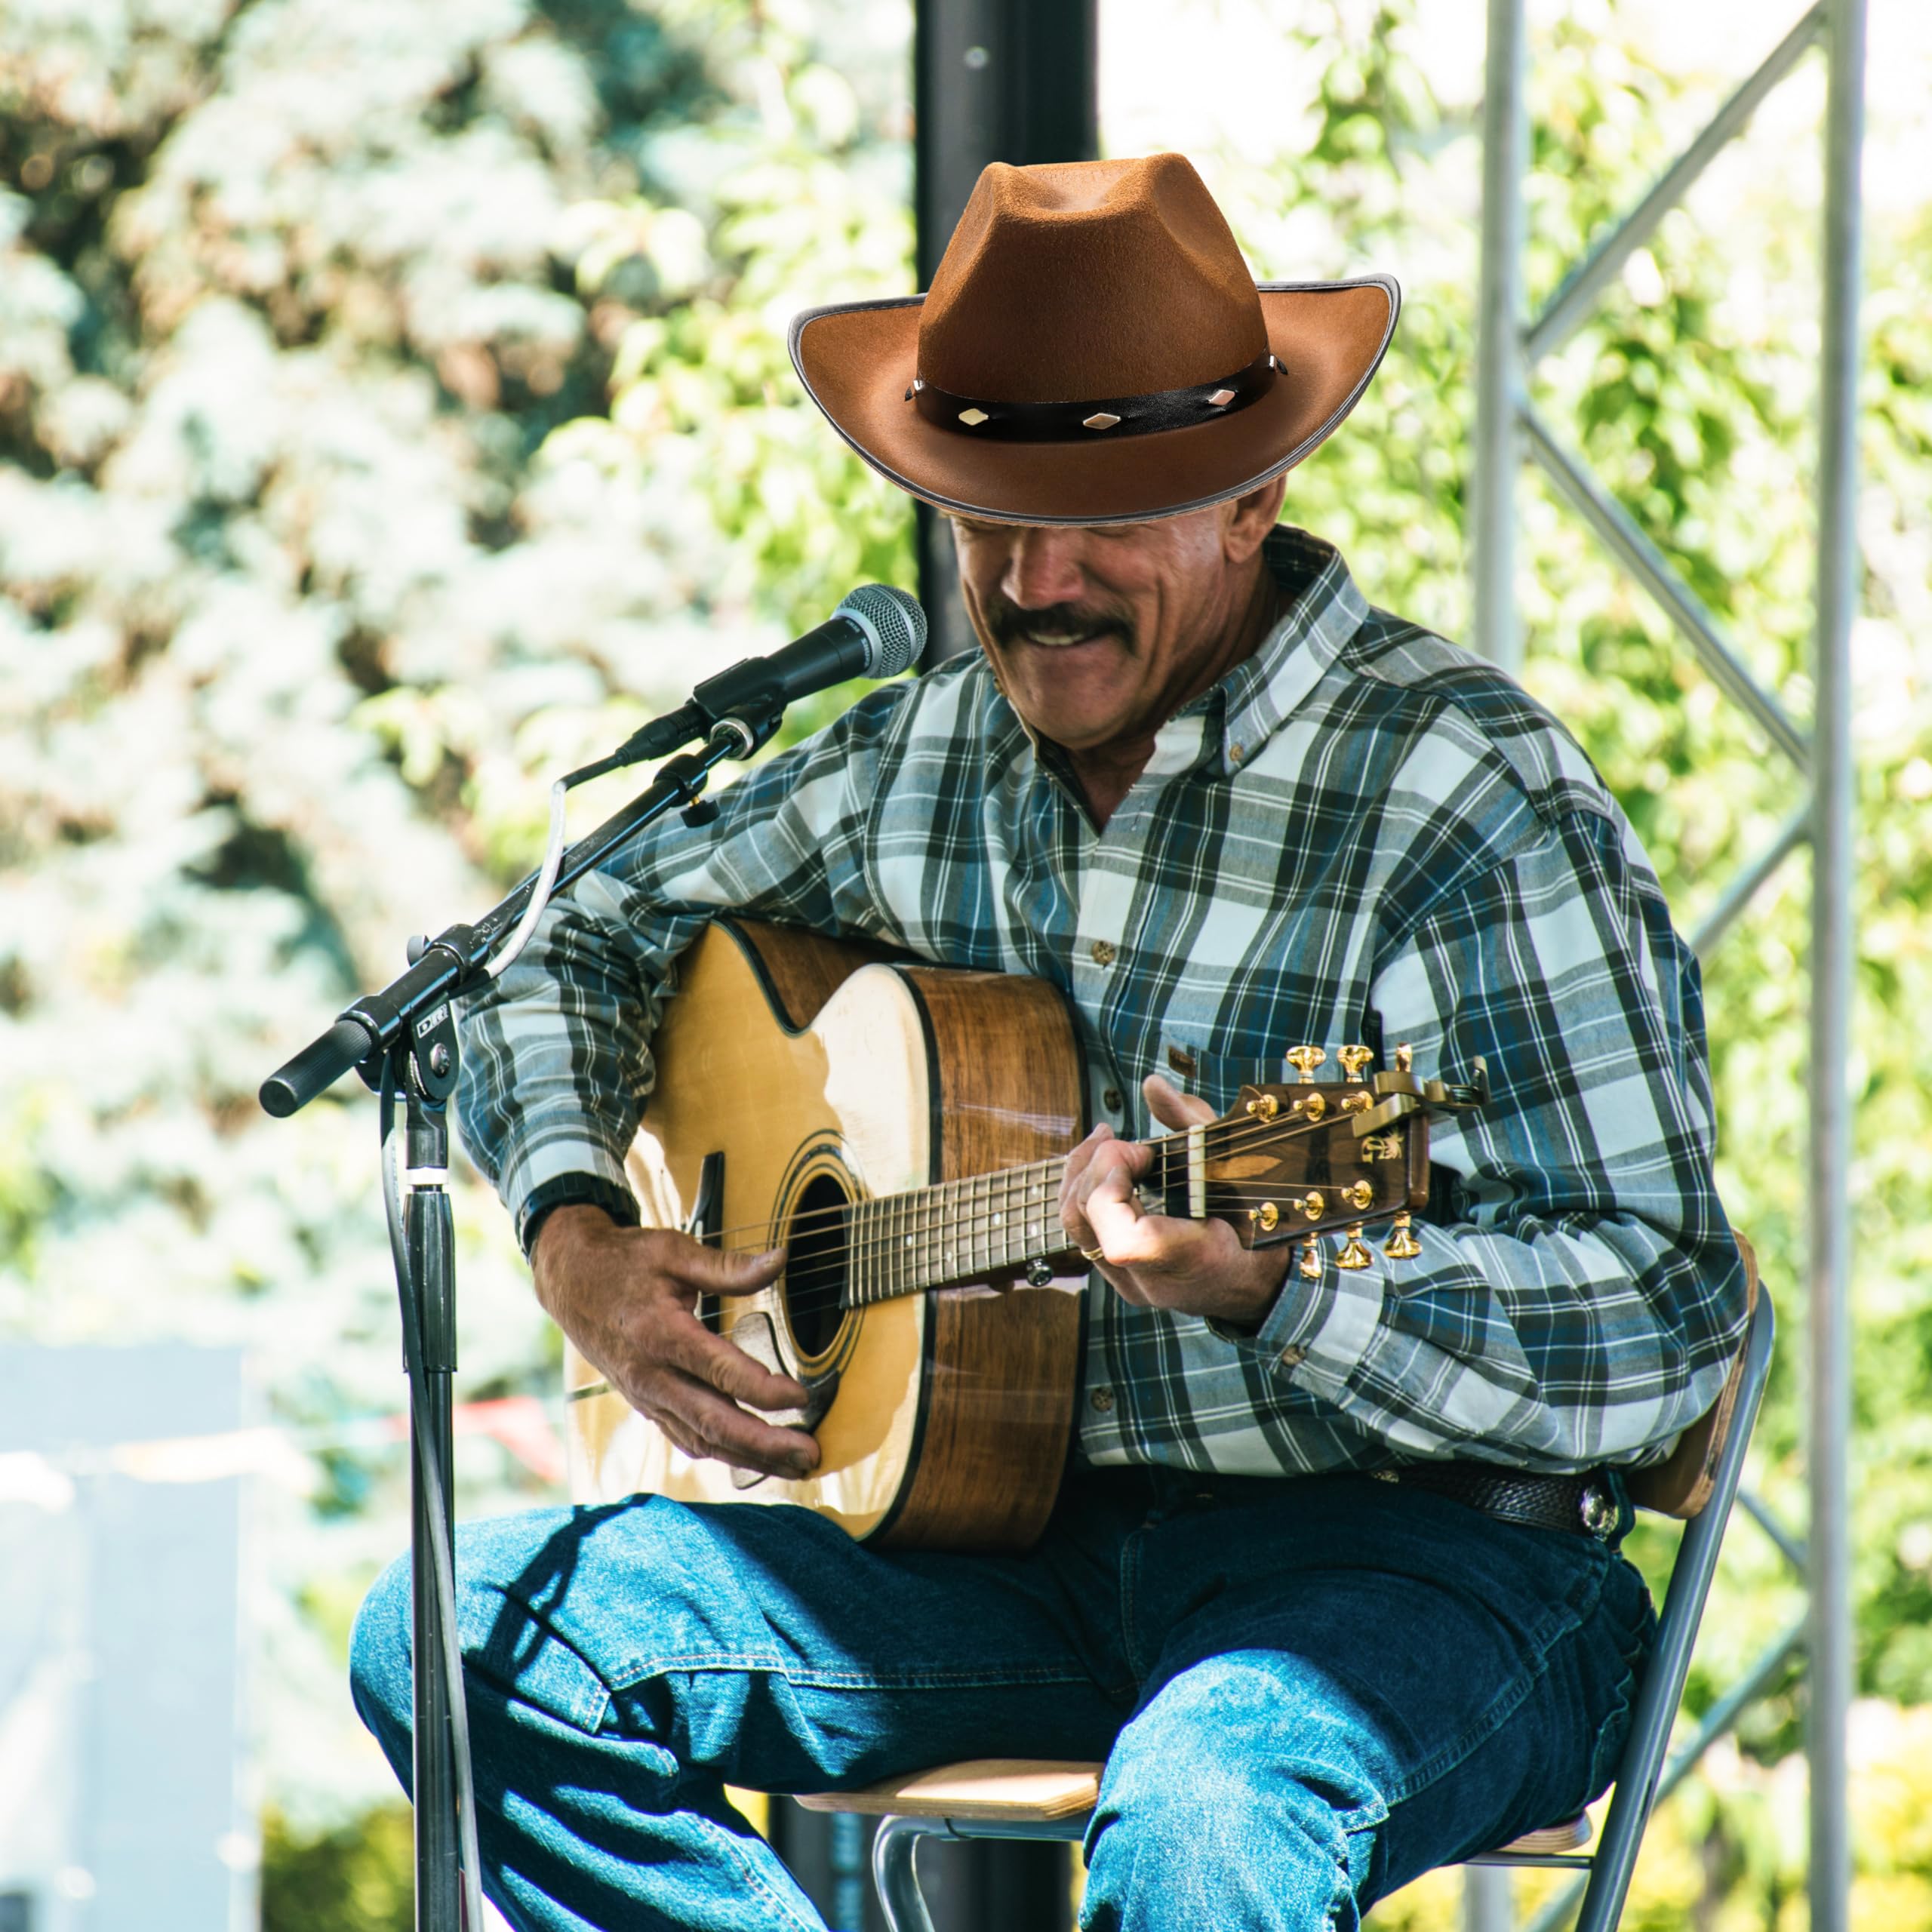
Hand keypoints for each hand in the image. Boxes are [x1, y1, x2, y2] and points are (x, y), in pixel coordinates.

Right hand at [532, 1206, 819, 1480]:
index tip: (802, 1396)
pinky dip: (722, 1452)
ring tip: (796, 1464)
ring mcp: (647, 1396)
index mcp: (661, 1334)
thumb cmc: (626, 1262)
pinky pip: (686, 1438)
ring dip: (751, 1457)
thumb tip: (780, 1259)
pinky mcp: (647, 1405)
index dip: (764, 1389)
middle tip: (811, 1454)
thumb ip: (728, 1266)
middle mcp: (652, 1375)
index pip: (720, 1372)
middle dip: (766, 1444)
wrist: (571, 1282)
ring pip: (703, 1439)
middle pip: (714, 1422)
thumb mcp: (675, 1251)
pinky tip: (754, 1458)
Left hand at [1059, 1076, 1289, 1326]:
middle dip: (1095, 1164)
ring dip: (1082, 1172)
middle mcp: (1153, 1282)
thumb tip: (1151, 1085)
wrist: (1257, 1279)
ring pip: (1075, 1224)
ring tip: (1106, 1140)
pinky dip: (1087, 1189)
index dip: (1112, 1186)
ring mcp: (1131, 1284)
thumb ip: (1191, 1123)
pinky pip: (1084, 1230)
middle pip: (1087, 1221)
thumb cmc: (1259, 1219)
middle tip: (1126, 1141)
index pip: (1123, 1242)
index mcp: (1192, 1261)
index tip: (1141, 1152)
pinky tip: (1105, 1164)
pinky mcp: (1119, 1276)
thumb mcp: (1237, 1162)